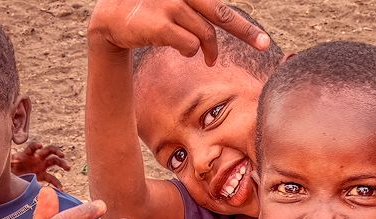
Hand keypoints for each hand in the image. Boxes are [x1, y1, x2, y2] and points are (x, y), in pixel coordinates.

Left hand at [11, 142, 70, 188]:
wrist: (12, 180)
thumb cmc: (10, 170)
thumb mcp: (9, 165)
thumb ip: (12, 161)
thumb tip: (14, 160)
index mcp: (28, 154)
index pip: (33, 147)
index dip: (36, 146)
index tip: (40, 146)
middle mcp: (37, 158)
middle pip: (49, 151)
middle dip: (57, 152)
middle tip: (62, 155)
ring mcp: (41, 166)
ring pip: (55, 162)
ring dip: (62, 164)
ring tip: (68, 168)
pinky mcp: (43, 176)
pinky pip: (52, 179)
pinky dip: (57, 184)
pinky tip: (61, 190)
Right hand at [89, 0, 269, 63]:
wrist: (111, 17)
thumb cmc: (146, 11)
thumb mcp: (173, 4)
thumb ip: (196, 8)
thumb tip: (218, 27)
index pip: (219, 4)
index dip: (242, 20)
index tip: (263, 34)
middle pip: (222, 13)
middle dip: (246, 31)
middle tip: (264, 44)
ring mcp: (171, 4)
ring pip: (205, 35)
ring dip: (207, 50)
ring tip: (206, 57)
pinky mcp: (161, 24)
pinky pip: (189, 46)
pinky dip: (189, 52)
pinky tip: (182, 52)